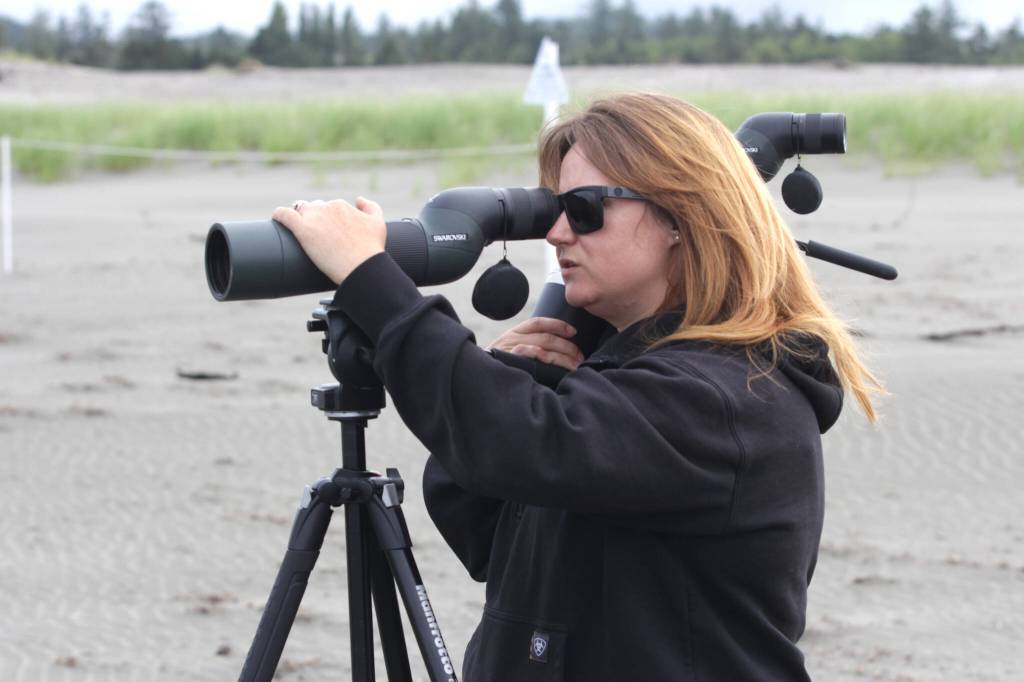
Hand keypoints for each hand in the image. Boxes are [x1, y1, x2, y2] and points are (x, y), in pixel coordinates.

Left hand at [272, 196, 386, 284]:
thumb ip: (371, 207)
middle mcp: (327, 207)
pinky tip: (276, 219)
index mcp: (341, 205)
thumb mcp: (378, 223)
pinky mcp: (302, 230)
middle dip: (313, 219)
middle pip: (313, 208)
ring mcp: (314, 218)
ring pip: (299, 211)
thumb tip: (359, 199)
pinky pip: (284, 215)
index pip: (328, 207)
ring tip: (297, 231)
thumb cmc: (371, 249)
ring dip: (298, 218)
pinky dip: (279, 215)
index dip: (326, 219)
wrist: (362, 266)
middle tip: (316, 235)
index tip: (326, 230)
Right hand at [489, 317, 582, 371]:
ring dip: (563, 355)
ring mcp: (511, 347)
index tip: (573, 331)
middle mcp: (513, 337)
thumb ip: (526, 347)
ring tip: (575, 364)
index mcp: (514, 332)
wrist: (477, 375)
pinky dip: (545, 357)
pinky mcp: (509, 358)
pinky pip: (530, 353)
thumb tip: (552, 353)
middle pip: (546, 336)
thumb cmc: (496, 366)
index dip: (557, 324)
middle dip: (567, 346)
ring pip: (543, 345)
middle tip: (579, 355)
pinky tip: (557, 365)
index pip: (538, 322)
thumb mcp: (508, 351)